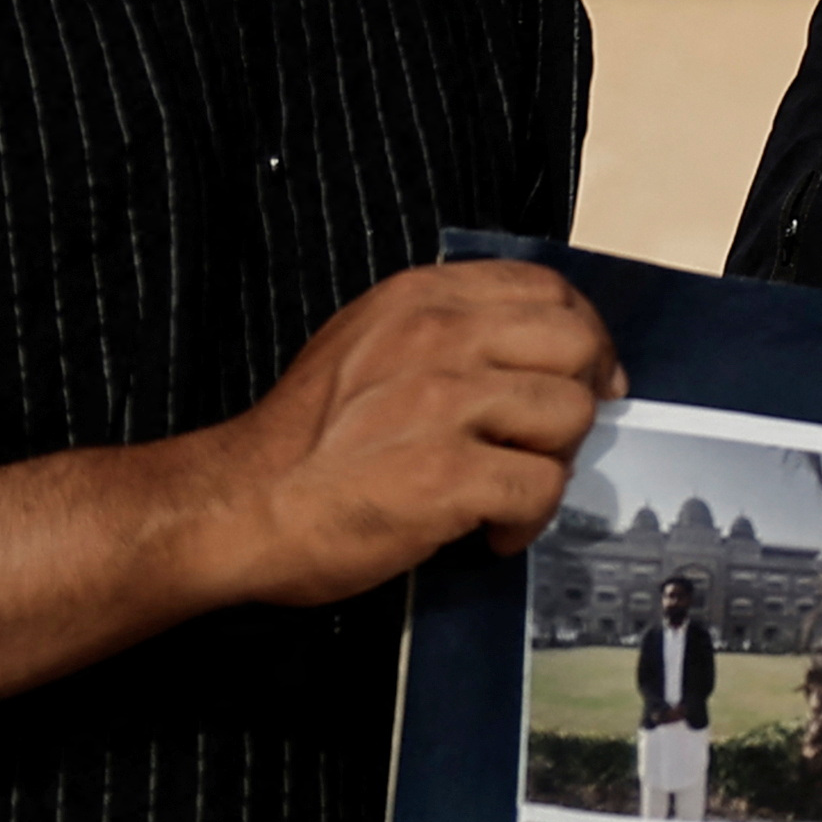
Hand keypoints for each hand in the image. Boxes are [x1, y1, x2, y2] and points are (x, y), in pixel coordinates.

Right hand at [192, 256, 621, 605]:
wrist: (236, 506)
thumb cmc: (299, 439)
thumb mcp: (365, 343)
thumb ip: (440, 329)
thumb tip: (526, 349)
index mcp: (421, 299)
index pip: (548, 289)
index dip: (583, 335)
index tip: (585, 374)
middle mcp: (440, 338)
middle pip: (577, 344)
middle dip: (584, 394)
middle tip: (555, 439)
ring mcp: (446, 405)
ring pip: (570, 414)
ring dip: (553, 461)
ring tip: (510, 489)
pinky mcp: (448, 475)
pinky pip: (541, 487)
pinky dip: (527, 519)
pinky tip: (491, 532)